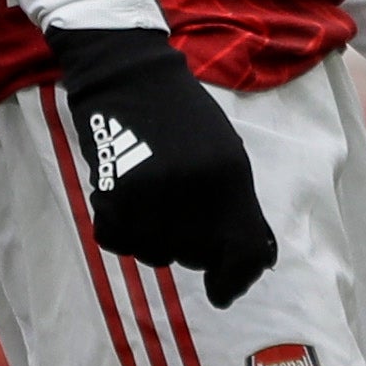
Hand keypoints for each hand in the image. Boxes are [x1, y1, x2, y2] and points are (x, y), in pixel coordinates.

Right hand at [43, 26, 279, 306]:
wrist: (130, 73)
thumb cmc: (184, 115)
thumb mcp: (227, 153)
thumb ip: (238, 206)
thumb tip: (254, 261)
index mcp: (230, 177)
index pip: (242, 251)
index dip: (236, 279)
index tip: (224, 292)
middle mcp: (193, 190)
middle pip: (197, 256)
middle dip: (193, 247)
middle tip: (181, 214)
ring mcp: (150, 192)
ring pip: (157, 254)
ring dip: (156, 239)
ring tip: (152, 201)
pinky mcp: (111, 192)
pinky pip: (119, 242)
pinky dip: (122, 231)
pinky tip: (126, 203)